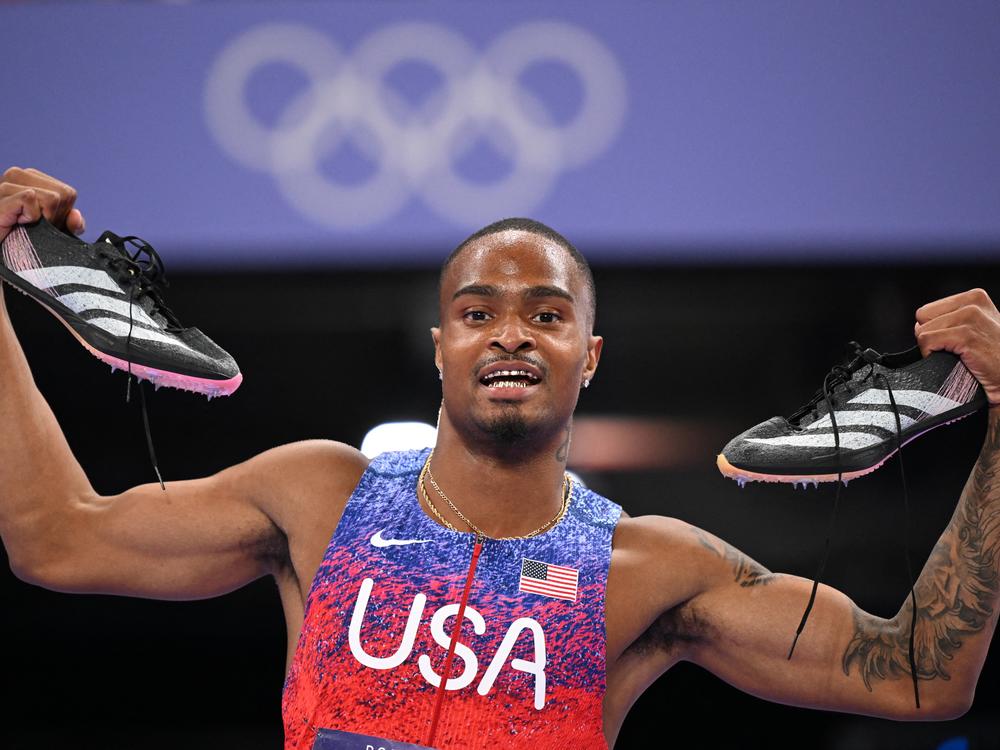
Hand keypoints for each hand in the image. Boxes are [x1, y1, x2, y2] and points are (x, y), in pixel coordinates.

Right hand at [0, 167, 84, 244]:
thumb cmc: (19, 238)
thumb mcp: (52, 232)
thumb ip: (70, 224)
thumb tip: (76, 216)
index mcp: (32, 178)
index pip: (68, 193)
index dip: (60, 214)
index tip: (40, 223)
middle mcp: (19, 175)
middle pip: (63, 194)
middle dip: (54, 217)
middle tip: (31, 225)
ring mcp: (8, 182)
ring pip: (52, 198)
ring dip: (42, 220)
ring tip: (22, 224)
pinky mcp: (2, 192)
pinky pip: (31, 198)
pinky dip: (29, 216)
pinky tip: (15, 222)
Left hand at [915, 288, 999, 405]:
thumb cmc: (994, 358)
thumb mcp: (977, 327)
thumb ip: (952, 318)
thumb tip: (919, 325)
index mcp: (974, 297)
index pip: (927, 311)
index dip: (932, 329)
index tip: (950, 341)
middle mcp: (973, 303)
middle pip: (922, 318)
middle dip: (931, 336)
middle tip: (951, 349)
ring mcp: (970, 317)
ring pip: (923, 331)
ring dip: (933, 348)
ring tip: (955, 356)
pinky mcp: (966, 335)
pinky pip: (926, 341)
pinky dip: (930, 355)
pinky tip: (950, 361)